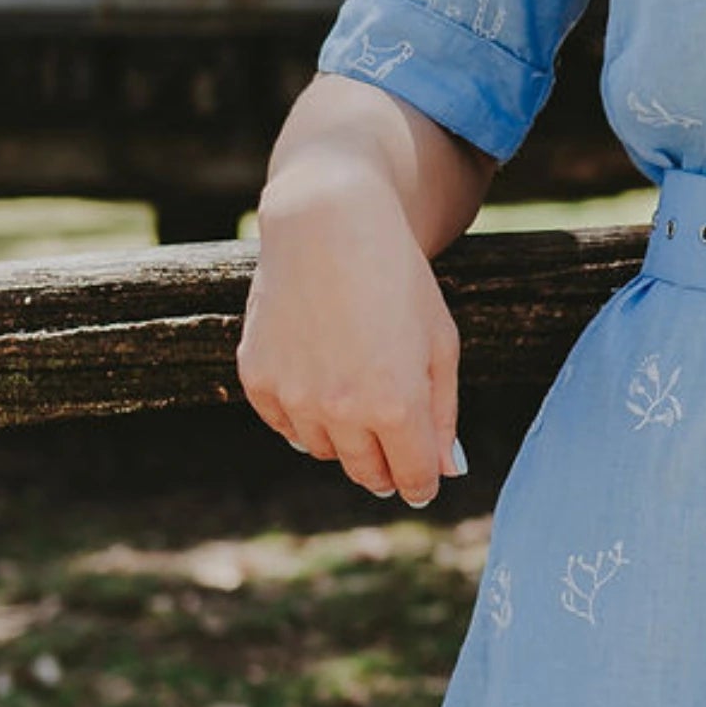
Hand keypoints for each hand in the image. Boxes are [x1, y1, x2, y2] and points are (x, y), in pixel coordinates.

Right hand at [238, 167, 466, 506]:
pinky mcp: (258, 379)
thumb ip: (443, 414)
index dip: (423, 481)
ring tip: (357, 391)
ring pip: (325, 451)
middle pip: (368, 473)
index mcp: (396, 405)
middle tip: (394, 448)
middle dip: (386, 468)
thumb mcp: (439, 343)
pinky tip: (320, 381)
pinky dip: (304, 417)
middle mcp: (341, 409)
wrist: (328, 225)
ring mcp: (294, 396)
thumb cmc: (397, 280)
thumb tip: (448, 471)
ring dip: (345, 438)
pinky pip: (286, 425)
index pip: (413, 477)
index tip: (424, 479)